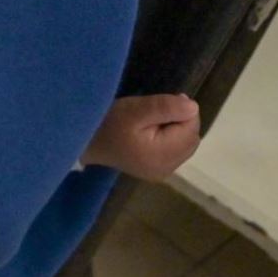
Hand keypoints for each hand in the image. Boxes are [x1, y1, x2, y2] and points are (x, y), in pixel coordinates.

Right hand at [82, 94, 200, 180]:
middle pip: (191, 138)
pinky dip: (170, 139)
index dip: (181, 111)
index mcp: (163, 156)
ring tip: (151, 122)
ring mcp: (162, 172)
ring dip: (175, 130)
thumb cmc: (107, 124)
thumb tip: (194, 107)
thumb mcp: (134, 110)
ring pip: (185, 144)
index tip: (158, 104)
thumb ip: (165, 107)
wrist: (84, 141)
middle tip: (153, 112)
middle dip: (180, 121)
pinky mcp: (156, 170)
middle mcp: (167, 168)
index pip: (191, 128)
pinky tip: (151, 133)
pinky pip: (175, 151)